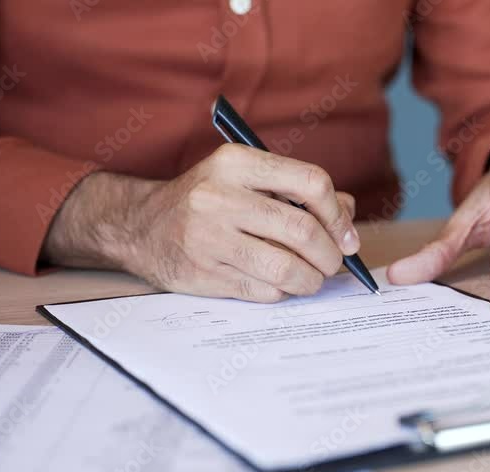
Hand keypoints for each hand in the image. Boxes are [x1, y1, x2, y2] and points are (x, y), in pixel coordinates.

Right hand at [42, 144, 358, 301]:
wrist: (141, 226)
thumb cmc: (207, 200)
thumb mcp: (245, 178)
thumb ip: (297, 190)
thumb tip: (348, 216)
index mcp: (237, 163)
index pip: (311, 183)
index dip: (338, 214)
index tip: (346, 235)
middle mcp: (220, 197)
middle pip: (302, 230)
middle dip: (330, 255)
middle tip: (334, 263)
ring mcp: (208, 238)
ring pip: (286, 268)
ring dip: (311, 280)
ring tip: (312, 279)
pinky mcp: (203, 274)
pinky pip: (263, 291)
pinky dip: (282, 291)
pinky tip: (279, 284)